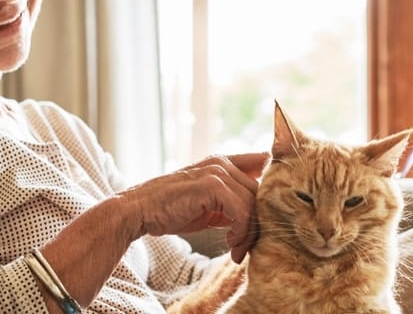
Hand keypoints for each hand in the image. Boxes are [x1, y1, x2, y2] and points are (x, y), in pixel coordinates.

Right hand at [118, 152, 268, 262]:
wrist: (139, 211)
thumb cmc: (171, 210)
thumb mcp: (209, 205)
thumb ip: (232, 204)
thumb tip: (258, 219)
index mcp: (223, 162)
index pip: (264, 163)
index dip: (273, 185)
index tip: (271, 215)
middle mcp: (222, 163)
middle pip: (262, 192)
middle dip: (259, 223)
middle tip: (245, 247)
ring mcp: (217, 172)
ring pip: (254, 204)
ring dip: (249, 233)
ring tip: (236, 250)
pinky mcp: (212, 186)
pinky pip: (242, 211)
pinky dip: (240, 232)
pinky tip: (230, 244)